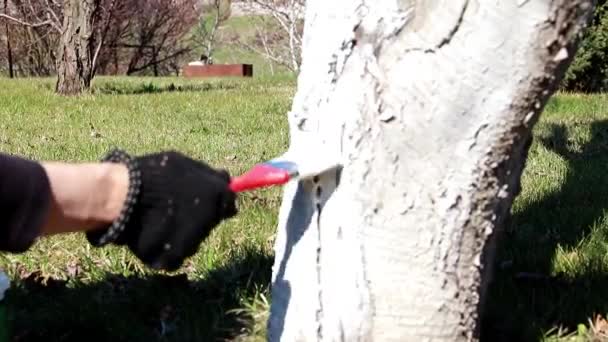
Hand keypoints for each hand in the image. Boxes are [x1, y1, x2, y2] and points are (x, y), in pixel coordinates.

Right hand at [86, 150, 237, 270]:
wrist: (122, 197)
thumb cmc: (152, 175)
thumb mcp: (183, 164)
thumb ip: (208, 175)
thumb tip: (226, 180)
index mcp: (217, 196)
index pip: (228, 204)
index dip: (216, 203)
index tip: (203, 201)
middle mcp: (210, 221)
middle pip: (209, 223)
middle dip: (196, 217)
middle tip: (173, 208)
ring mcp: (192, 242)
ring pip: (192, 240)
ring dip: (180, 233)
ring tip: (157, 219)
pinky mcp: (173, 259)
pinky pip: (174, 257)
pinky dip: (165, 249)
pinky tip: (152, 234)